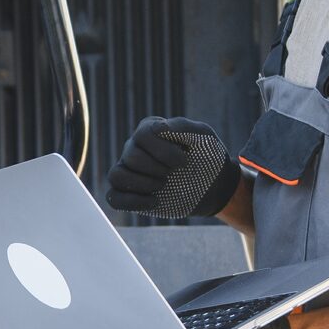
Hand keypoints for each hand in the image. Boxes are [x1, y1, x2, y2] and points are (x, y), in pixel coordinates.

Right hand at [105, 116, 238, 218]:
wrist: (214, 186)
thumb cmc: (207, 157)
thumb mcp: (202, 136)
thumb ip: (182, 127)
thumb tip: (159, 126)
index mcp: (149, 130)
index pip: (143, 135)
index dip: (163, 150)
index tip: (185, 160)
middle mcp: (134, 148)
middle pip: (130, 156)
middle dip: (156, 167)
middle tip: (175, 173)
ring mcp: (130, 172)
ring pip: (116, 175)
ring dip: (142, 183)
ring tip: (163, 185)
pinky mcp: (130, 195)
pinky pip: (114, 197)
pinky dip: (132, 201)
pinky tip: (155, 201)